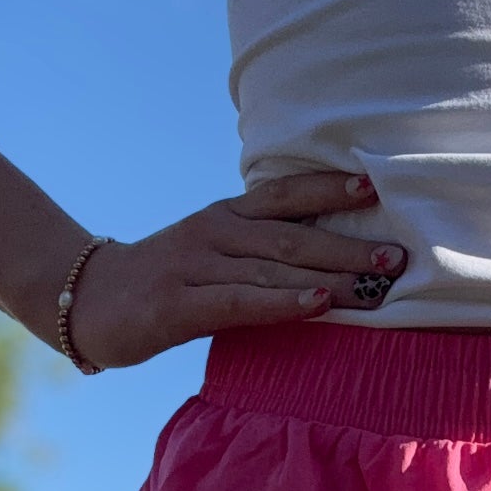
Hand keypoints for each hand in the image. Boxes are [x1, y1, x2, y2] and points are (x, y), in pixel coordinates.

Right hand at [60, 170, 408, 368]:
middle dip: (350, 246)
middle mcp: (216, 232)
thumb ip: (262, 253)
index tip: (376, 187)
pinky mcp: (182, 304)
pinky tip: (319, 304)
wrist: (89, 302)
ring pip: (276, 268)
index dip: (330, 189)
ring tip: (378, 284)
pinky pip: (243, 301)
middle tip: (400, 255)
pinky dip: (284, 301)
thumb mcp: (215, 255)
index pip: (286, 195)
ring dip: (332, 276)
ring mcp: (197, 265)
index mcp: (227, 216)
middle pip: (294, 236)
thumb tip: (331, 262)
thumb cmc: (167, 283)